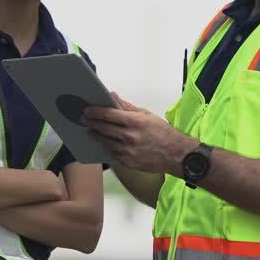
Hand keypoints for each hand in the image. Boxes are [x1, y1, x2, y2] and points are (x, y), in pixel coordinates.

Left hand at [82, 93, 196, 174]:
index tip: (87, 110)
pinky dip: (106, 147)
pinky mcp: (128, 162)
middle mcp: (130, 137)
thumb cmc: (164, 133)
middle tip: (83, 119)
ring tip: (90, 131)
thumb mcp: (147, 115)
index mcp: (135, 122)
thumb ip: (127, 107)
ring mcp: (128, 151)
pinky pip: (112, 154)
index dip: (95, 112)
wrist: (176, 155)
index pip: (109, 114)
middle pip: (103, 128)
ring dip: (96, 135)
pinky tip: (103, 143)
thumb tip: (113, 97)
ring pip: (105, 142)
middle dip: (91, 123)